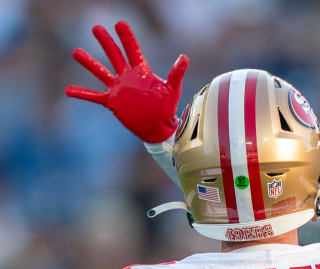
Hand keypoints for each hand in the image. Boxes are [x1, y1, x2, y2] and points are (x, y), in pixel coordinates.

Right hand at [66, 21, 188, 142]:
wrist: (158, 127)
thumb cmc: (167, 108)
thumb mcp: (172, 89)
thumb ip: (176, 73)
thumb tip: (184, 57)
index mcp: (141, 72)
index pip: (132, 50)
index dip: (126, 37)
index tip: (119, 23)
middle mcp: (127, 77)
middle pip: (114, 55)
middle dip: (106, 41)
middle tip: (96, 27)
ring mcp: (118, 88)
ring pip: (101, 72)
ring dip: (89, 63)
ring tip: (76, 52)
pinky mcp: (112, 102)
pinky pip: (94, 96)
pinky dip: (82, 93)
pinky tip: (68, 90)